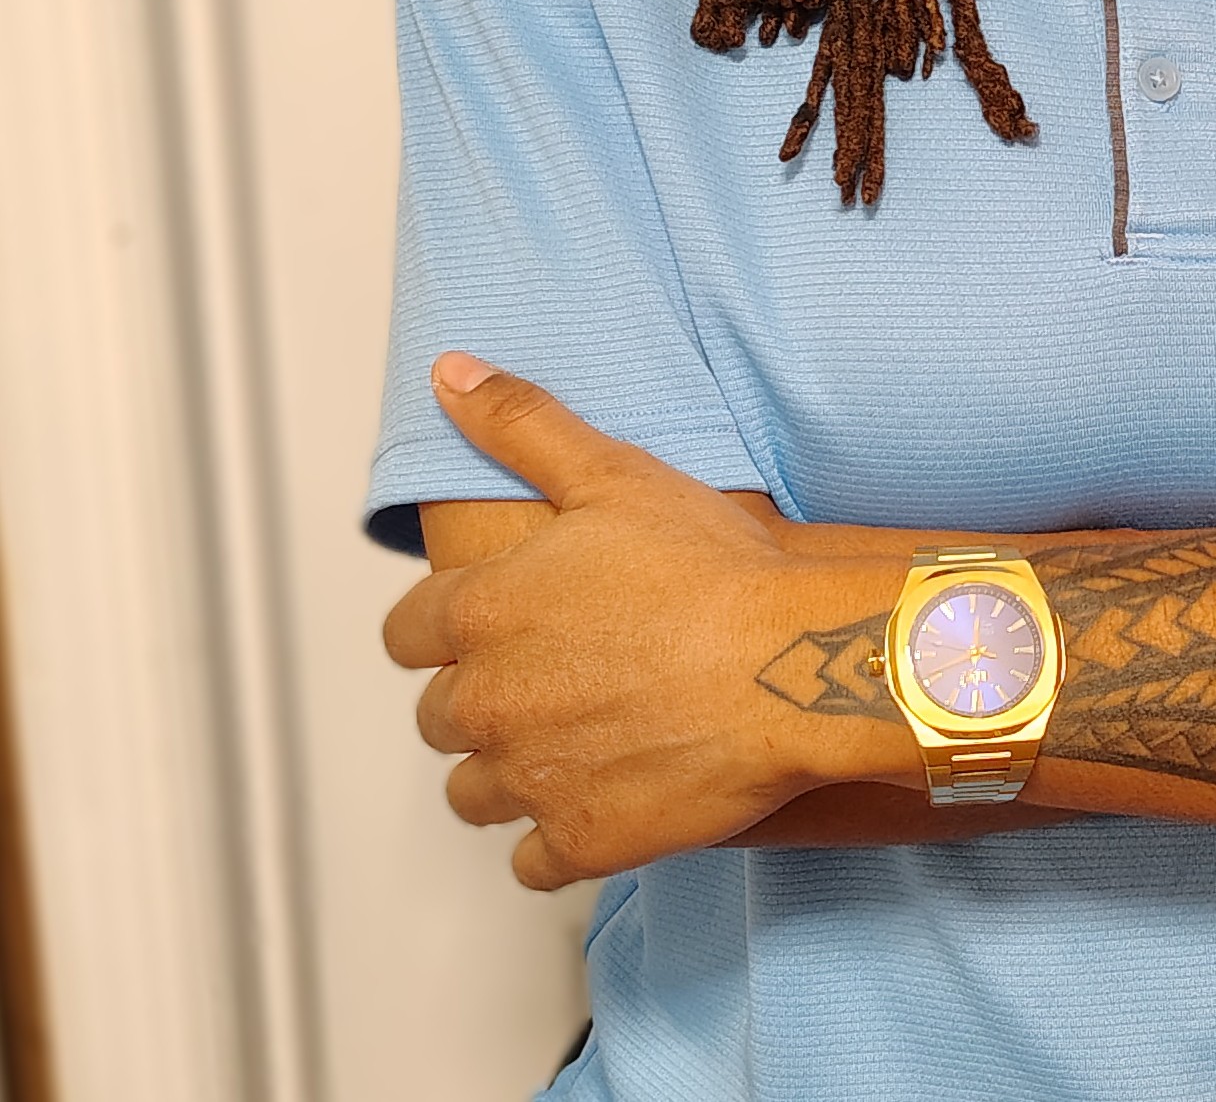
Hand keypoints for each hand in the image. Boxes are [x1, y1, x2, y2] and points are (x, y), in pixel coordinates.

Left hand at [381, 357, 898, 887]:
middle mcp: (486, 702)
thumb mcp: (611, 470)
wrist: (791, 662)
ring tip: (573, 738)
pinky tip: (602, 797)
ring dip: (509, 769)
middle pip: (440, 716)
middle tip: (549, 675)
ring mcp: (528, 780)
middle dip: (481, 696)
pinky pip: (532, 861)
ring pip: (474, 792)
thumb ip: (518, 421)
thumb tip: (449, 373)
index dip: (442, 627)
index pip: (406, 635)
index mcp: (481, 611)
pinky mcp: (578, 841)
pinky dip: (557, 836)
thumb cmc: (709, 567)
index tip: (487, 623)